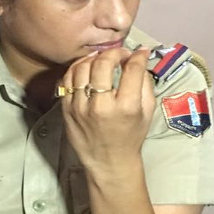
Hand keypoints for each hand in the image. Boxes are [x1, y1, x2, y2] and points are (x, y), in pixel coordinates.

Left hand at [60, 47, 154, 170]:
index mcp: (126, 107)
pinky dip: (77, 68)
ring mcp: (80, 107)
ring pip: (82, 67)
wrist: (108, 161)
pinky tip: (87, 67)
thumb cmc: (131, 136)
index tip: (139, 53)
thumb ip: (145, 82)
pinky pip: (67, 79)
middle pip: (103, 63)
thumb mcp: (147, 111)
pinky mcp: (66, 109)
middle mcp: (101, 106)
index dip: (138, 56)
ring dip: (94, 57)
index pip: (132, 69)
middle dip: (114, 52)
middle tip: (120, 54)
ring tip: (102, 58)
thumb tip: (140, 56)